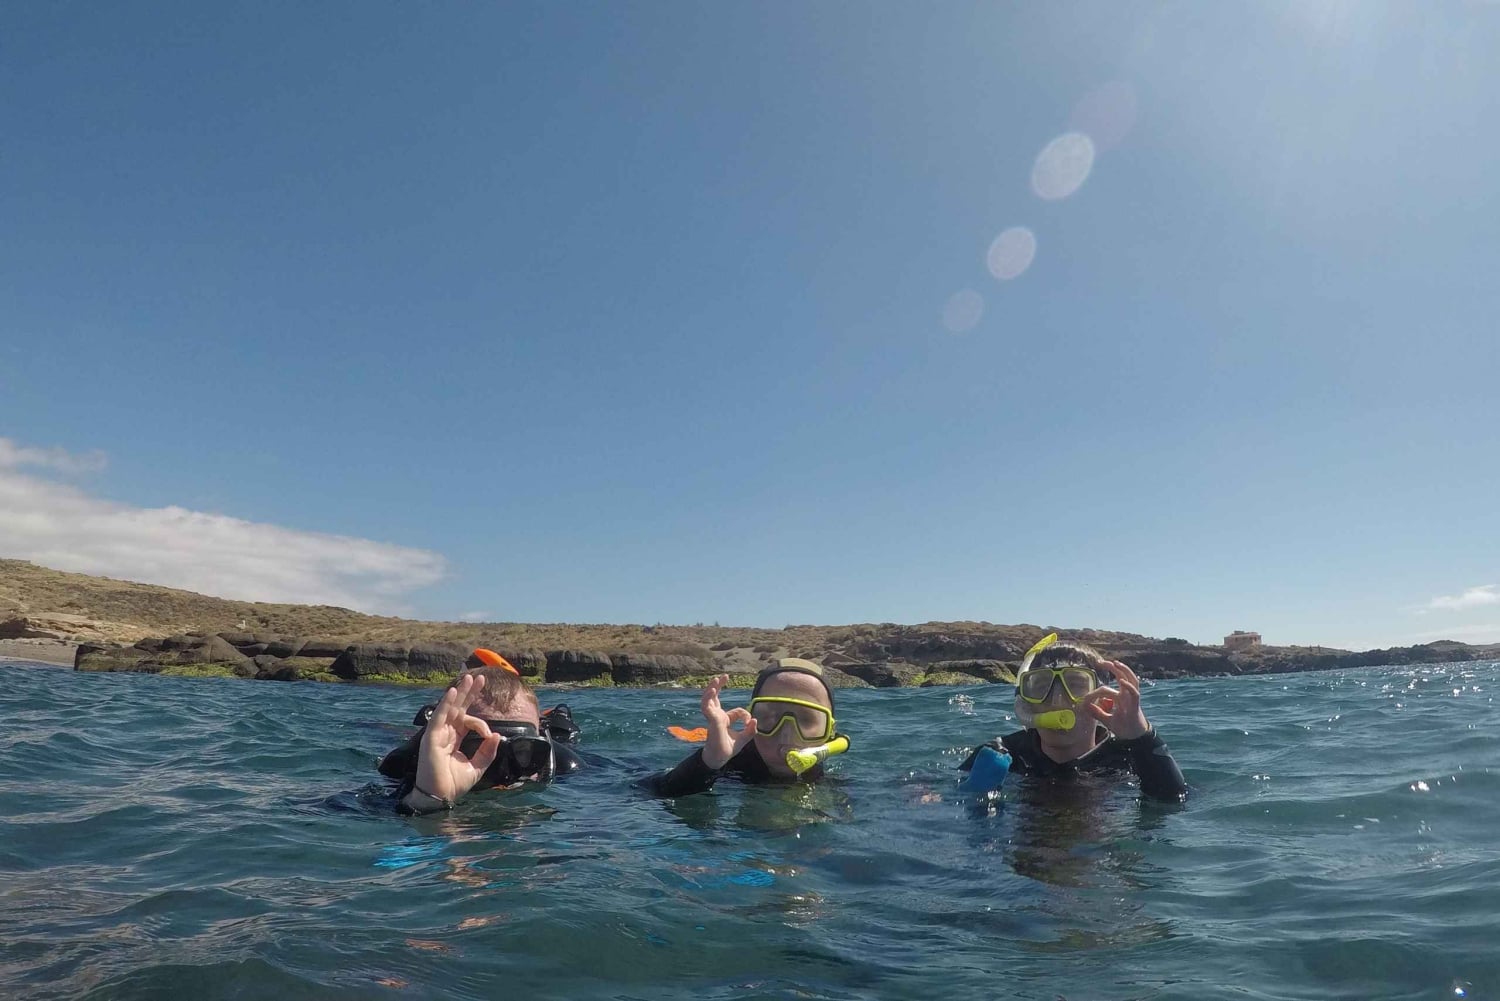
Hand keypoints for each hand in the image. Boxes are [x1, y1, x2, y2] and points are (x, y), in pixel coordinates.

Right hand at [411, 674, 501, 803]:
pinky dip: (446, 703)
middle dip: (469, 693)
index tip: (490, 734)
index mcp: (455, 739)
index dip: (480, 723)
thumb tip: (497, 735)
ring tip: (469, 678)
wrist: (441, 797)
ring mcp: (438, 734)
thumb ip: (487, 752)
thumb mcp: (477, 767)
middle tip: (479, 677)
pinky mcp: (431, 737)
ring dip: (459, 692)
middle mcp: (446, 733)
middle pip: (458, 708)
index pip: (466, 720)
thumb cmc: (454, 784)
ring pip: (449, 708)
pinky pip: (439, 716)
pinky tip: (453, 691)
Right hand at [699, 674, 755, 769]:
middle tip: (724, 676)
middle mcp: (717, 717)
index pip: (736, 712)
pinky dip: (708, 698)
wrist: (719, 759)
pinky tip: (712, 690)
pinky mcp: (712, 720)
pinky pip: (707, 707)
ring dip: (711, 689)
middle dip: (718, 686)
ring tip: (716, 680)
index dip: (745, 715)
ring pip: (708, 700)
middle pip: (715, 698)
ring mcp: (713, 718)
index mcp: (724, 720)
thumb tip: (755, 720)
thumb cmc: (727, 749)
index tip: (750, 722)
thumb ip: (750, 730)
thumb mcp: (743, 739)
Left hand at [1080, 660, 1149, 739]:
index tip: (1085, 700)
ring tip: (1115, 663)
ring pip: (1131, 680)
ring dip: (1124, 670)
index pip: (1106, 689)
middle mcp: (1126, 695)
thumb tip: (1084, 706)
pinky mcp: (1135, 706)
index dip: (1094, 693)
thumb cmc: (1123, 727)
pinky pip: (1134, 694)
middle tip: (1100, 662)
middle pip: (1122, 676)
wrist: (1134, 737)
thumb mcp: (1106, 719)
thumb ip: (1097, 712)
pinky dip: (1129, 686)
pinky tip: (1122, 681)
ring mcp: (1132, 699)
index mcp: (1120, 697)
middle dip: (1112, 667)